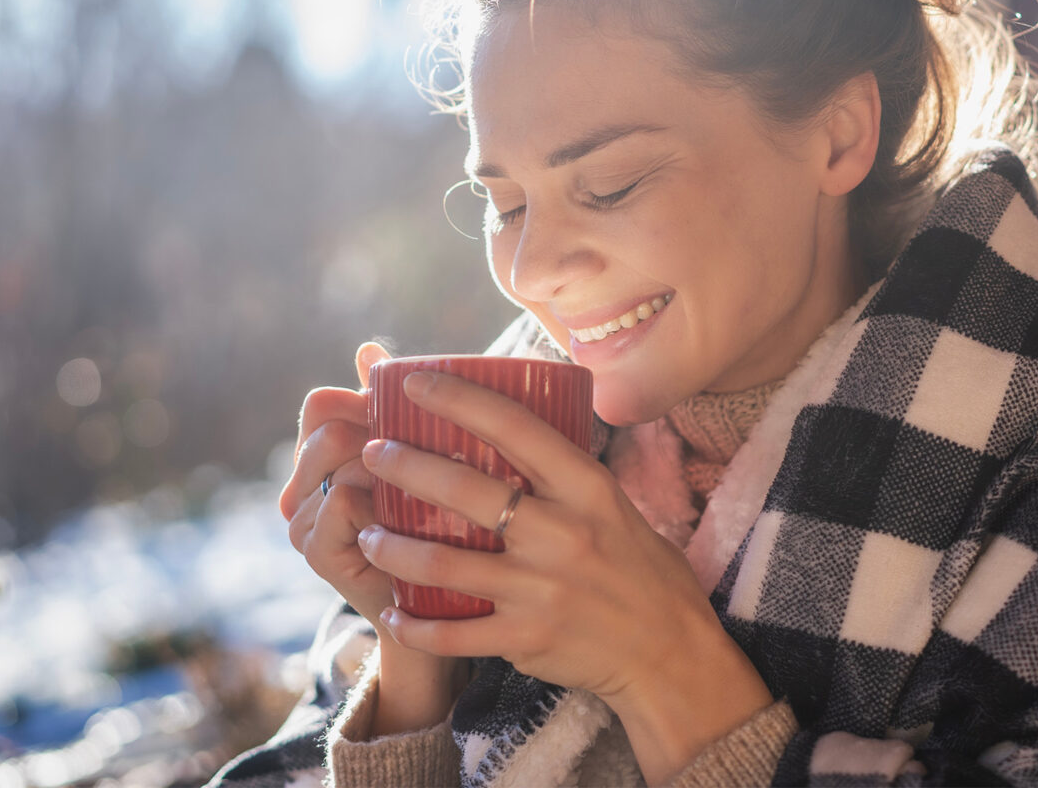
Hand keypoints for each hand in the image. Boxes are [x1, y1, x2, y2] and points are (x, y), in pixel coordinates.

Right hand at [280, 342, 464, 731]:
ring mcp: (304, 520)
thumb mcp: (423, 460)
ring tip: (421, 487)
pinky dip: (376, 500)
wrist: (442, 611)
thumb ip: (393, 408)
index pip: (322, 404)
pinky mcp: (317, 552)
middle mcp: (302, 487)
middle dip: (375, 427)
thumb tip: (368, 348)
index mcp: (322, 459)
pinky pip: (341, 498)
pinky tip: (408, 516)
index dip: (362, 399)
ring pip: (335, 455)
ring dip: (383, 464)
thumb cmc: (440, 529)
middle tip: (425, 450)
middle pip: (324, 424)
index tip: (406, 414)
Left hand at [357, 370, 774, 781]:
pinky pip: (452, 633)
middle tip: (372, 453)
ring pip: (442, 563)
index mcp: (587, 489)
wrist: (670, 653)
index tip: (414, 383)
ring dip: (391, 547)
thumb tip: (512, 436)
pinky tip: (394, 614)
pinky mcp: (525, 637)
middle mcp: (561, 533)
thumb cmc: (643, 572)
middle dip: (405, 466)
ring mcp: (540, 589)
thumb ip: (567, 479)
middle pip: (464, 489)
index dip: (457, 399)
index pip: (515, 426)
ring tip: (367, 534)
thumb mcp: (616, 508)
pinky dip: (415, 625)